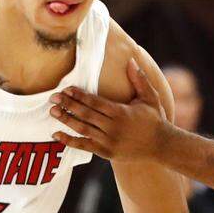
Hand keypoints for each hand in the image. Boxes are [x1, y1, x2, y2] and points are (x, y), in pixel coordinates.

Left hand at [50, 58, 168, 160]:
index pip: (94, 102)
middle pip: (85, 114)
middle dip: (68, 105)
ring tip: (53, 112)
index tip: (66, 89)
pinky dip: (69, 141)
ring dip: (66, 120)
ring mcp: (108, 141)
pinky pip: (84, 146)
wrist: (161, 146)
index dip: (78, 95)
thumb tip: (131, 60)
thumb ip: (139, 79)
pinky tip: (56, 134)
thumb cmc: (154, 119)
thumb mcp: (150, 97)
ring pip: (82, 129)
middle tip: (53, 98)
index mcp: (121, 112)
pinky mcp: (106, 153)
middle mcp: (113, 128)